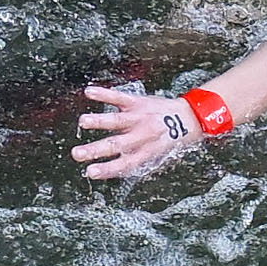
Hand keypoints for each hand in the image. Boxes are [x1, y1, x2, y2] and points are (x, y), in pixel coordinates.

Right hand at [72, 82, 207, 181]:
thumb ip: (135, 162)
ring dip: (99, 121)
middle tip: (77, 154)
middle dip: (95, 150)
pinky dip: (104, 94)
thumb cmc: (170, 141)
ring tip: (82, 122)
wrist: (189, 118)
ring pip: (117, 120)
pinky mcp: (137, 102)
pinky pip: (119, 97)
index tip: (90, 173)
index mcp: (146, 152)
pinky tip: (89, 92)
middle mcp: (141, 136)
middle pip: (116, 144)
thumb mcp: (157, 158)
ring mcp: (139, 118)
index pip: (124, 163)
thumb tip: (110, 172)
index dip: (107, 169)